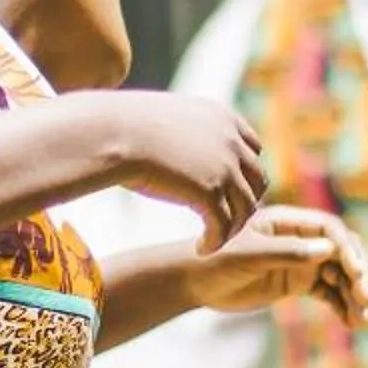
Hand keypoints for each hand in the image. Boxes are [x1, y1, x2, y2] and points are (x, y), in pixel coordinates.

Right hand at [108, 95, 266, 251]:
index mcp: (223, 117)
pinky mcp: (210, 192)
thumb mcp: (167, 119)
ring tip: (213, 240)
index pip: (253, 149)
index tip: (229, 192)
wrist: (111, 133)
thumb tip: (176, 146)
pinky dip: (216, 241)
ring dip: (232, 228)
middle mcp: (231, 140)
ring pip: (246, 207)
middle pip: (257, 180)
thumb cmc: (124, 126)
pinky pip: (224, 226)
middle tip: (226, 221)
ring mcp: (225, 166)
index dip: (244, 173)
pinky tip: (202, 249)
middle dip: (245, 202)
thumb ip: (185, 133)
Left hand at [184, 206, 367, 321]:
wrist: (195, 282)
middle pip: (342, 250)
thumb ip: (287, 252)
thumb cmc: (215, 261)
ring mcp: (300, 260)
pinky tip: (351, 322)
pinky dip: (341, 306)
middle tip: (365, 298)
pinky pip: (328, 292)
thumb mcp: (248, 256)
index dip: (347, 249)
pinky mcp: (297, 282)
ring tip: (361, 319)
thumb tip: (331, 249)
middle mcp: (299, 237)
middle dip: (358, 273)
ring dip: (354, 294)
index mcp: (288, 221)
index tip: (356, 274)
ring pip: (339, 274)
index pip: (330, 229)